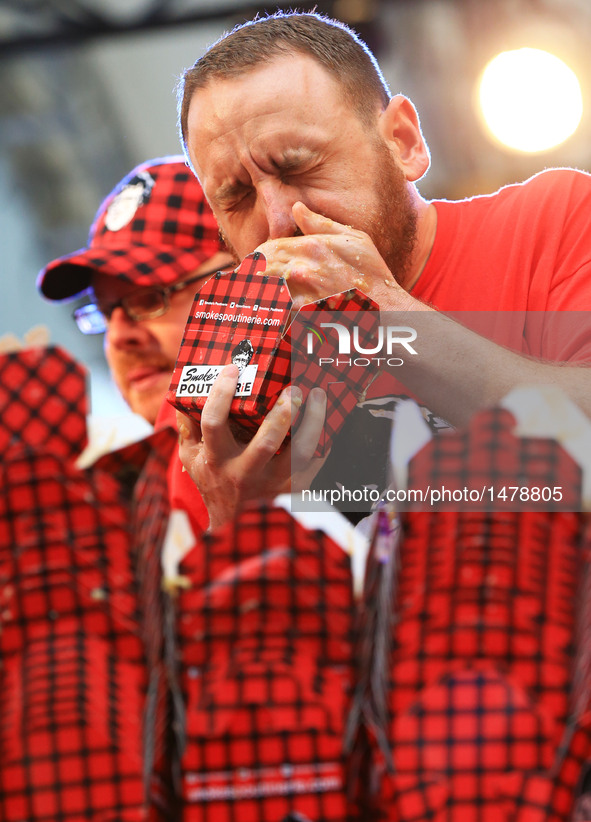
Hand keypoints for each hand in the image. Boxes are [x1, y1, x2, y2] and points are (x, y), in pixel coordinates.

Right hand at [176, 364, 327, 530]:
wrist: (232, 524)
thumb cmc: (212, 482)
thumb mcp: (191, 457)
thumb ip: (188, 427)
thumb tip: (183, 393)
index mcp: (216, 459)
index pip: (214, 423)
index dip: (222, 394)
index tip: (233, 369)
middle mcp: (245, 472)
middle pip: (266, 441)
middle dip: (282, 413)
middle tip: (293, 388)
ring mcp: (273, 483)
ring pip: (300, 454)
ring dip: (313, 422)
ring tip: (319, 396)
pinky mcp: (294, 490)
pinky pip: (316, 464)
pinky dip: (326, 442)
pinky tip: (330, 421)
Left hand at [255, 202, 413, 309]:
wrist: (385, 310)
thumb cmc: (373, 274)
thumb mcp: (354, 238)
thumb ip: (321, 224)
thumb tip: (297, 208)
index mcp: (312, 246)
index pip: (269, 247)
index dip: (257, 256)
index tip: (252, 264)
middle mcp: (303, 268)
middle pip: (260, 267)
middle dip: (250, 274)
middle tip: (241, 282)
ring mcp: (302, 293)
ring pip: (263, 290)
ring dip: (254, 293)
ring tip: (244, 299)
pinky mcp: (305, 316)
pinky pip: (277, 314)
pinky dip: (268, 314)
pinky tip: (262, 318)